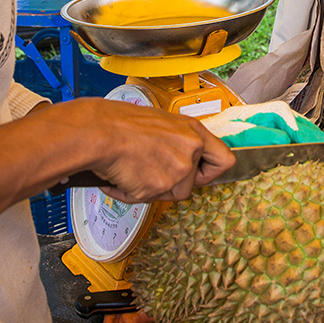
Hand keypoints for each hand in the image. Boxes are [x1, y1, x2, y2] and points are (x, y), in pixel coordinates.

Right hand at [77, 100, 234, 202]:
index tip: (202, 175)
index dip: (211, 172)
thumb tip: (178, 156)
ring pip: (169, 193)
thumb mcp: (159, 123)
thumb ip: (177, 142)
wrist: (98, 132)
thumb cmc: (119, 123)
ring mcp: (178, 169)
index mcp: (193, 131)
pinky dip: (131, 192)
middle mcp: (191, 149)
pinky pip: (147, 199)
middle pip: (191, 184)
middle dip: (171, 184)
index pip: (224, 160)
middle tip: (152, 171)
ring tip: (132, 168)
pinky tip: (122, 175)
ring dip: (150, 188)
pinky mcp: (160, 186)